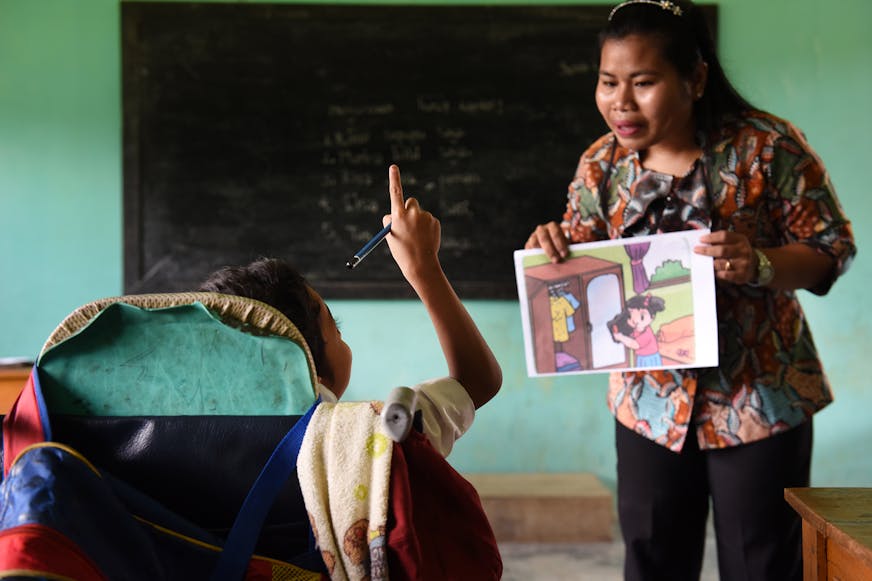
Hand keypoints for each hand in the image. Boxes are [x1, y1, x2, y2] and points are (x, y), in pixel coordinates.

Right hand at [383, 164, 440, 286]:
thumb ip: (390, 221)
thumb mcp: (390, 236)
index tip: (393, 167)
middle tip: (408, 223)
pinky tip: (425, 238)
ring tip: (417, 237)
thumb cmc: (401, 251)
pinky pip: (428, 220)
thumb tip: (392, 213)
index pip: (395, 192)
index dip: (394, 178)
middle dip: (409, 209)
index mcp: (398, 216)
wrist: (420, 264)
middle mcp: (412, 213)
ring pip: (419, 213)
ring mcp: (424, 216)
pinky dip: (426, 227)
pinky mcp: (434, 221)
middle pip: (410, 201)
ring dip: (418, 220)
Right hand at [526, 221, 567, 262]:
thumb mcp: (564, 243)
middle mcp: (542, 229)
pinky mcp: (528, 244)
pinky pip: (529, 249)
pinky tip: (540, 260)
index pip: (556, 233)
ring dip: (541, 253)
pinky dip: (534, 254)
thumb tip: (570, 256)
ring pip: (535, 242)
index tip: (564, 254)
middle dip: (551, 250)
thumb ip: (566, 247)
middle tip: (556, 260)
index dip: (560, 244)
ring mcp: (533, 236)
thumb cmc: (559, 244)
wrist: (550, 244)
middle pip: (544, 238)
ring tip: (548, 261)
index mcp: (553, 226)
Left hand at [694, 230, 755, 283]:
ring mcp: (743, 263)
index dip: (711, 237)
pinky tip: (714, 271)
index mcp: (740, 240)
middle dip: (707, 250)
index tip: (701, 239)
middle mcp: (743, 250)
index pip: (724, 236)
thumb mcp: (734, 242)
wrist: (754, 265)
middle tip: (696, 250)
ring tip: (704, 263)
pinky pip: (726, 275)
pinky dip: (718, 273)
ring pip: (721, 263)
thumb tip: (703, 242)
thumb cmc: (738, 252)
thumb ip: (721, 241)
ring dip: (711, 263)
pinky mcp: (742, 274)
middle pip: (722, 250)